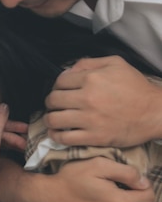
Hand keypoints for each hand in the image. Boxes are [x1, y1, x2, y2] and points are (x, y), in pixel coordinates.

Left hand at [44, 56, 161, 146]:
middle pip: (53, 100)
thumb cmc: (137, 87)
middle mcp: (87, 98)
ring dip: (50, 119)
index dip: (57, 86)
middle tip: (55, 105)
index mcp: (91, 79)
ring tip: (53, 119)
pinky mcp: (94, 137)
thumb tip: (68, 70)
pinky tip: (57, 133)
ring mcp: (90, 119)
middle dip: (51, 102)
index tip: (60, 91)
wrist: (156, 113)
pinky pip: (64, 138)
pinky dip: (56, 136)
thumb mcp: (116, 64)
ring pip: (54, 120)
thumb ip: (89, 63)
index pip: (59, 81)